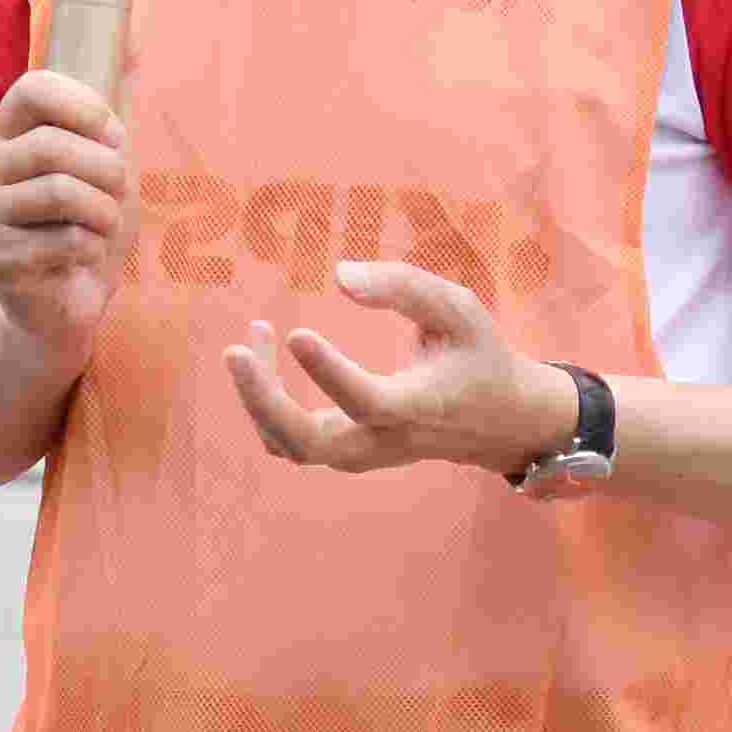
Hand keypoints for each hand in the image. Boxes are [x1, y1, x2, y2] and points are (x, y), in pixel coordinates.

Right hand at [0, 68, 130, 363]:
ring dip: (105, 211)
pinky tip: (86, 254)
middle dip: (106, 168)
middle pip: (51, 145)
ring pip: (60, 191)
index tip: (110, 134)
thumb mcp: (99, 172)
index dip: (82, 104)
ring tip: (106, 225)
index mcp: (2, 134)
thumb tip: (109, 132)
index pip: (34, 89)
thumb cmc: (83, 227)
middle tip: (120, 192)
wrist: (58, 305)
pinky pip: (65, 239)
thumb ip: (104, 139)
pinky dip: (94, 246)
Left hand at [223, 260, 571, 485]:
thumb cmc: (476, 354)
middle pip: (309, 443)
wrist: (497, 420)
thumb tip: (339, 276)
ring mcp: (360, 454)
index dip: (329, 372)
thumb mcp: (458, 310)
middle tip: (235, 350)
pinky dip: (264, 404)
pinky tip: (264, 351)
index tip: (296, 332)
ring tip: (254, 332)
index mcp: (418, 407)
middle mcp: (384, 441)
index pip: (366, 402)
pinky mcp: (343, 452)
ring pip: (290, 445)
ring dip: (258, 396)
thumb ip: (405, 287)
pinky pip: (287, 441)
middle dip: (264, 401)